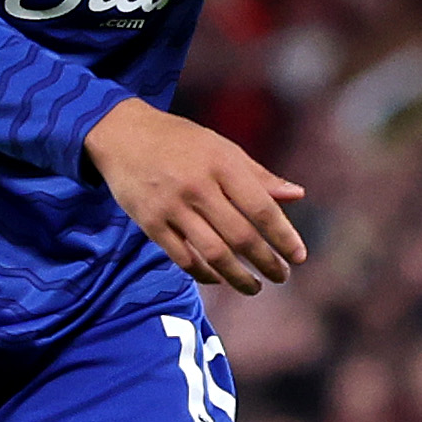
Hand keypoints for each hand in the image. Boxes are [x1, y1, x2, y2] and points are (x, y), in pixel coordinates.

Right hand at [83, 100, 308, 295]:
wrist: (123, 134)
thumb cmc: (182, 141)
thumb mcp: (223, 148)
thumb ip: (259, 175)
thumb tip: (298, 195)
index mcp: (222, 164)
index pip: (261, 208)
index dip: (283, 236)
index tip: (299, 257)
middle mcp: (198, 187)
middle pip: (240, 236)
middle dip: (266, 262)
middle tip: (281, 277)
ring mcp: (172, 207)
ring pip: (212, 253)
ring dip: (238, 277)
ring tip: (254, 287)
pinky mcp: (150, 223)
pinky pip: (182, 258)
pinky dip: (203, 273)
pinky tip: (219, 278)